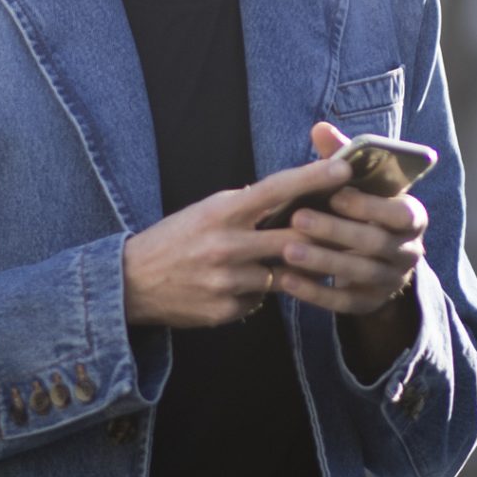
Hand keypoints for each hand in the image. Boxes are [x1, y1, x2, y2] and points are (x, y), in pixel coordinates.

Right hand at [122, 149, 353, 327]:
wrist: (132, 282)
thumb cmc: (175, 239)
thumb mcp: (206, 211)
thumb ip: (245, 207)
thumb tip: (290, 196)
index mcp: (221, 212)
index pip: (276, 189)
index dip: (313, 177)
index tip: (345, 167)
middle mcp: (226, 245)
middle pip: (292, 237)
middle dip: (319, 234)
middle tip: (344, 228)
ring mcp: (227, 280)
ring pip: (280, 274)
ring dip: (283, 269)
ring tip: (267, 263)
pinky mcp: (226, 309)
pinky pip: (260, 300)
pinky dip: (256, 292)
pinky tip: (236, 287)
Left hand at [272, 122, 426, 316]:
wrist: (373, 257)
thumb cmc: (361, 208)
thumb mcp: (357, 183)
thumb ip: (341, 158)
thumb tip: (320, 129)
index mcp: (412, 217)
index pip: (401, 213)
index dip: (369, 206)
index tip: (335, 195)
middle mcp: (408, 251)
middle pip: (376, 244)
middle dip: (336, 231)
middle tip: (297, 219)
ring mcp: (390, 280)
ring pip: (359, 274)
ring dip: (322, 262)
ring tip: (286, 251)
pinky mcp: (369, 303)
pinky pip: (343, 303)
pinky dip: (315, 293)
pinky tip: (286, 280)